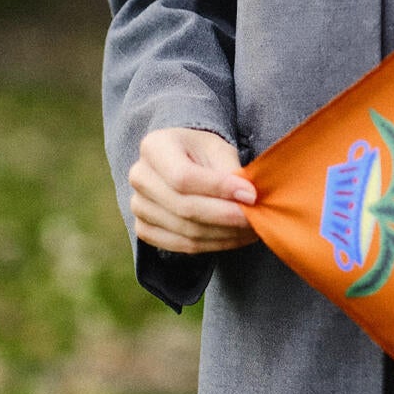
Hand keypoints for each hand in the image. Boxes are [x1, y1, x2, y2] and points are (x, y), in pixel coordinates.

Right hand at [130, 126, 258, 254]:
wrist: (181, 160)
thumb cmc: (202, 151)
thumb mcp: (218, 148)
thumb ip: (229, 171)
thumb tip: (247, 199)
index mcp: (154, 147)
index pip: (184, 177)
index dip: (219, 189)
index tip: (251, 195)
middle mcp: (139, 177)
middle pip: (184, 207)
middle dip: (226, 216)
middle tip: (256, 219)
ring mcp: (138, 206)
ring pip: (185, 231)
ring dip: (224, 235)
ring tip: (252, 229)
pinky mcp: (144, 228)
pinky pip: (180, 246)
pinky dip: (212, 245)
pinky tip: (235, 238)